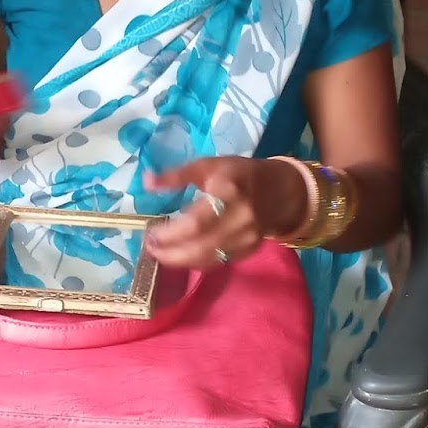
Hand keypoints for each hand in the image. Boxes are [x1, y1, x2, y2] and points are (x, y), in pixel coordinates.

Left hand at [143, 156, 308, 270]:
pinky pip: (217, 261)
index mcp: (227, 191)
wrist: (281, 191)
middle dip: (170, 254)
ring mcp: (246, 237)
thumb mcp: (207, 166)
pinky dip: (196, 261)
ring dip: (180, 261)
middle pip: (200, 247)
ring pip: (208, 259)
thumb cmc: (238, 174)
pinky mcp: (249, 250)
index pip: (195, 222)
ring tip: (161, 254)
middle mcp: (239, 217)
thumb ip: (176, 176)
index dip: (170, 233)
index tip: (150, 232)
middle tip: (150, 249)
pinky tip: (182, 255)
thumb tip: (146, 182)